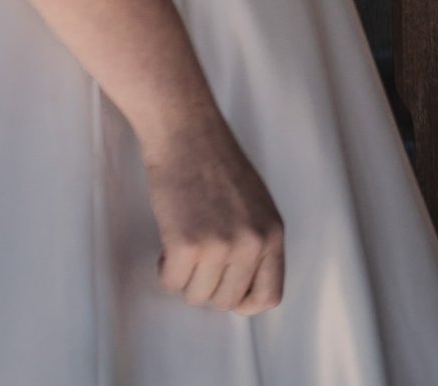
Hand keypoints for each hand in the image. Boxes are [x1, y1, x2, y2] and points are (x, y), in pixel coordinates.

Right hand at [141, 114, 285, 312]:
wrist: (188, 136)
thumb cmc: (217, 168)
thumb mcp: (256, 208)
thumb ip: (256, 245)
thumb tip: (241, 289)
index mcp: (273, 234)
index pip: (268, 296)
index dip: (242, 301)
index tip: (224, 289)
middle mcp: (252, 243)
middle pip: (226, 302)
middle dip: (206, 287)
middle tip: (197, 259)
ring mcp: (220, 245)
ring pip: (196, 297)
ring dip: (184, 277)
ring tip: (184, 244)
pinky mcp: (186, 244)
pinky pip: (170, 283)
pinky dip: (164, 269)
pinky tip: (169, 240)